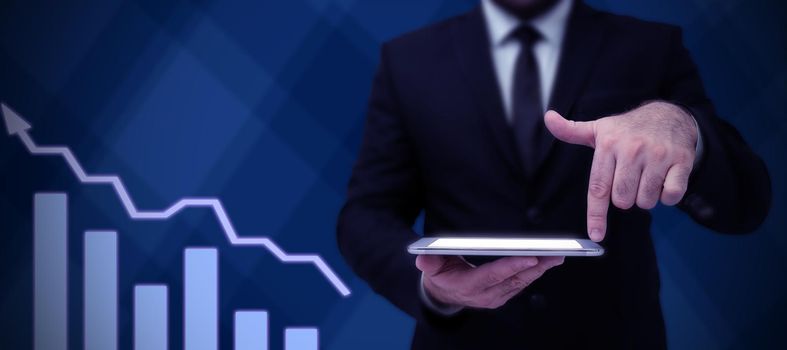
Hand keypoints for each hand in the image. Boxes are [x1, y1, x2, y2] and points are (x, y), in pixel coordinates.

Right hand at [416, 255, 563, 308]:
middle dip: (536, 267)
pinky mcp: (504, 295)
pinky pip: (522, 284)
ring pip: (522, 283)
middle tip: (555, 254)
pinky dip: (535, 272)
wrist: (443, 295)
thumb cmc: (440, 275)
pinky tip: (547, 261)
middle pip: (515, 280)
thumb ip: (429, 263)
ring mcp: (496, 297)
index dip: (513, 266)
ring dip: (541, 270)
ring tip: (557, 255)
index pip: (494, 275)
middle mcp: (486, 295)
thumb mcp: (430, 268)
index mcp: (469, 287)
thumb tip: (424, 258)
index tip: (531, 257)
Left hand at [544, 101, 697, 240]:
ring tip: (647, 178)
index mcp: (608, 145)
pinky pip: (671, 196)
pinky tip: (664, 181)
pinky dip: (667, 196)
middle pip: (623, 199)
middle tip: (630, 180)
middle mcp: (632, 149)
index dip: (596, 214)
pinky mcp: (681, 161)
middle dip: (625, 198)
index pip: (598, 188)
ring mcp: (658, 155)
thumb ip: (571, 131)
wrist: (670, 115)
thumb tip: (548, 118)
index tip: (596, 235)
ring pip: (646, 201)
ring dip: (646, 197)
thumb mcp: (599, 128)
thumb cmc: (629, 129)